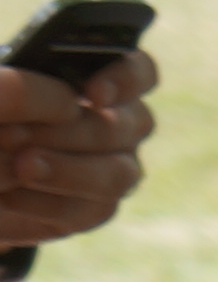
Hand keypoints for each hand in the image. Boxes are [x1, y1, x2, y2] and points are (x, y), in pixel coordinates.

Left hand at [0, 49, 155, 249]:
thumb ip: (23, 90)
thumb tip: (68, 105)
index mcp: (103, 80)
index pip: (141, 71)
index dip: (128, 80)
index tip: (94, 95)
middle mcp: (121, 123)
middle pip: (127, 128)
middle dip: (72, 132)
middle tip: (16, 134)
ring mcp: (115, 167)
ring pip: (118, 174)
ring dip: (68, 172)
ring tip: (22, 167)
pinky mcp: (96, 206)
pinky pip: (93, 209)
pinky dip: (50, 204)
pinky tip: (11, 197)